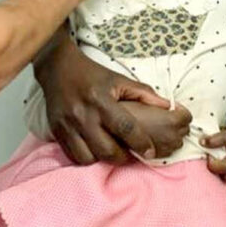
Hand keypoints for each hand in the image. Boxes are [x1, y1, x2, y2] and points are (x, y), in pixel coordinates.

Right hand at [35, 39, 190, 164]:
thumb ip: (144, 94)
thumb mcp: (119, 79)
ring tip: (112, 153)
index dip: (141, 143)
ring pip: (90, 158)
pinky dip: (88, 158)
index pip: (126, 128)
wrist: (58, 67)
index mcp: (101, 100)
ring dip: (104, 160)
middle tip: (131, 154)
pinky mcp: (57, 132)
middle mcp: (83, 115)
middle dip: (124, 157)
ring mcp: (68, 125)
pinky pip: (74, 156)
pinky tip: (96, 151)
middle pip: (107, 149)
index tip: (151, 151)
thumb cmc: (92, 74)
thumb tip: (168, 107)